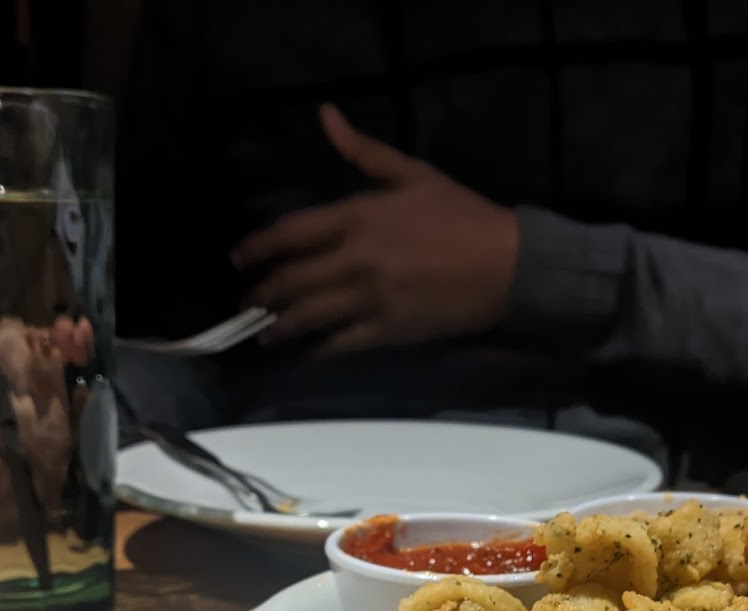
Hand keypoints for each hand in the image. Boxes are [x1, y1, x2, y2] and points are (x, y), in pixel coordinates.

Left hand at [233, 105, 519, 353]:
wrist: (509, 265)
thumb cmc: (462, 215)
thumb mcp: (413, 173)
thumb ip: (364, 151)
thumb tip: (325, 116)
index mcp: (360, 217)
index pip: (292, 232)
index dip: (258, 247)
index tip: (238, 258)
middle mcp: (357, 259)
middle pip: (293, 280)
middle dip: (262, 294)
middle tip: (245, 304)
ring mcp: (372, 299)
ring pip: (311, 316)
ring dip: (281, 327)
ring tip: (263, 335)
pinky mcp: (389, 330)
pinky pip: (342, 344)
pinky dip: (319, 352)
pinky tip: (305, 356)